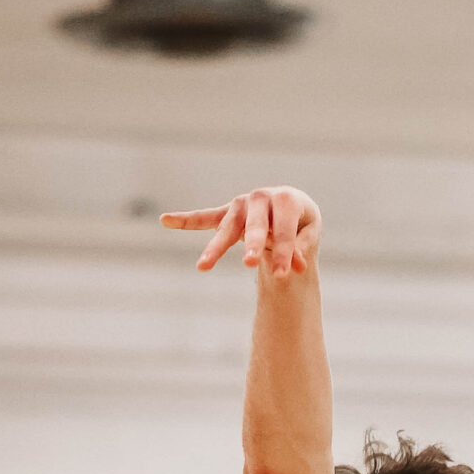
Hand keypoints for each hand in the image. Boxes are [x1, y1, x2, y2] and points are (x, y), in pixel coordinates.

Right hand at [162, 186, 319, 278]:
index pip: (283, 228)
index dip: (284, 251)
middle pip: (254, 225)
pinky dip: (185, 220)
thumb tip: (295, 267)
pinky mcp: (227, 214)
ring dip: (216, 248)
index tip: (283, 275)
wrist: (289, 206)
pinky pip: (204, 218)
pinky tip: (165, 220)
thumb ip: (300, 248)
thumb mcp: (307, 233)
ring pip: (226, 228)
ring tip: (203, 267)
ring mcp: (241, 206)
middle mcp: (260, 198)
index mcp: (285, 200)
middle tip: (249, 263)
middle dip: (252, 244)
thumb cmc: (300, 222)